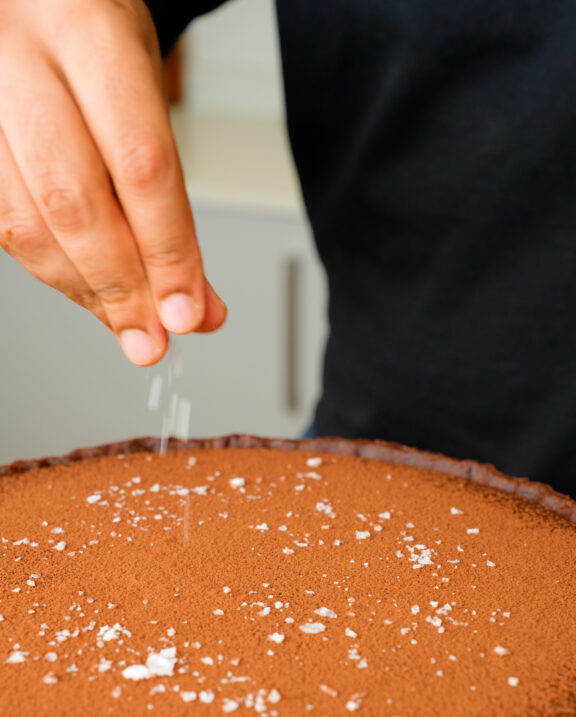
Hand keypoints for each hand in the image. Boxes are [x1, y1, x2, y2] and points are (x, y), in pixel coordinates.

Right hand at [0, 0, 225, 365]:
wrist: (34, 1)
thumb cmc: (92, 41)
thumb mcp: (146, 96)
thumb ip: (171, 200)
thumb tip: (196, 305)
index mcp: (87, 28)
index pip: (140, 164)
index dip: (167, 252)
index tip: (187, 312)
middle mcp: (20, 57)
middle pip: (74, 202)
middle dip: (120, 286)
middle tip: (152, 337)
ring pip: (25, 223)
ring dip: (82, 289)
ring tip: (126, 321)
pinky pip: (3, 224)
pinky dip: (50, 269)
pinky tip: (84, 285)